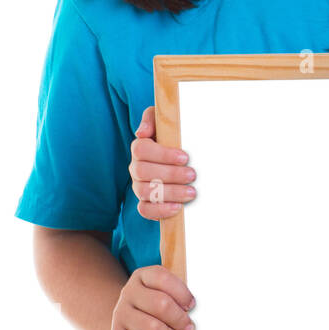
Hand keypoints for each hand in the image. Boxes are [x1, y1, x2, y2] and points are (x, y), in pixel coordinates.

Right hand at [110, 265, 195, 329]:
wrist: (130, 328)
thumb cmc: (158, 312)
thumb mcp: (169, 298)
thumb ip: (180, 301)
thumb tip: (192, 319)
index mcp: (143, 277)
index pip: (162, 277)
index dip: (182, 293)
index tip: (192, 306)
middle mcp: (128, 293)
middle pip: (160, 304)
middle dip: (180, 319)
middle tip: (190, 329)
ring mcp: (120, 315)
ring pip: (151, 327)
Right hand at [130, 105, 195, 220]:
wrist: (185, 160)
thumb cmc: (176, 138)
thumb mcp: (167, 122)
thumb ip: (153, 119)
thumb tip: (142, 132)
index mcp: (140, 148)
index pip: (140, 149)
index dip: (162, 154)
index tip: (185, 157)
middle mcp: (136, 168)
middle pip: (143, 172)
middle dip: (170, 174)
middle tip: (192, 175)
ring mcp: (139, 186)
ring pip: (145, 192)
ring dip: (170, 193)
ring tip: (192, 192)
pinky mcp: (146, 203)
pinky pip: (145, 210)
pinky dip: (160, 210)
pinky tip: (178, 207)